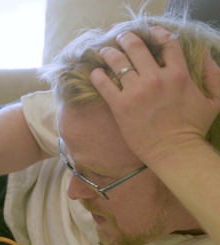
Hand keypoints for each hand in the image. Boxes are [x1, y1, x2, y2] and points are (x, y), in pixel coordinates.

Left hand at [90, 26, 219, 166]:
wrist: (174, 152)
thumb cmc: (194, 128)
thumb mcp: (214, 100)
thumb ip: (213, 76)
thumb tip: (206, 57)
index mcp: (179, 74)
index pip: (167, 43)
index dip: (157, 34)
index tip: (150, 33)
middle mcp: (156, 78)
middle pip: (136, 47)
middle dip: (126, 39)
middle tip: (121, 38)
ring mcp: (136, 91)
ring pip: (117, 62)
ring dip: (109, 53)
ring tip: (104, 51)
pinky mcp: (120, 105)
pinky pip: (104, 84)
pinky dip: (97, 75)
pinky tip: (95, 72)